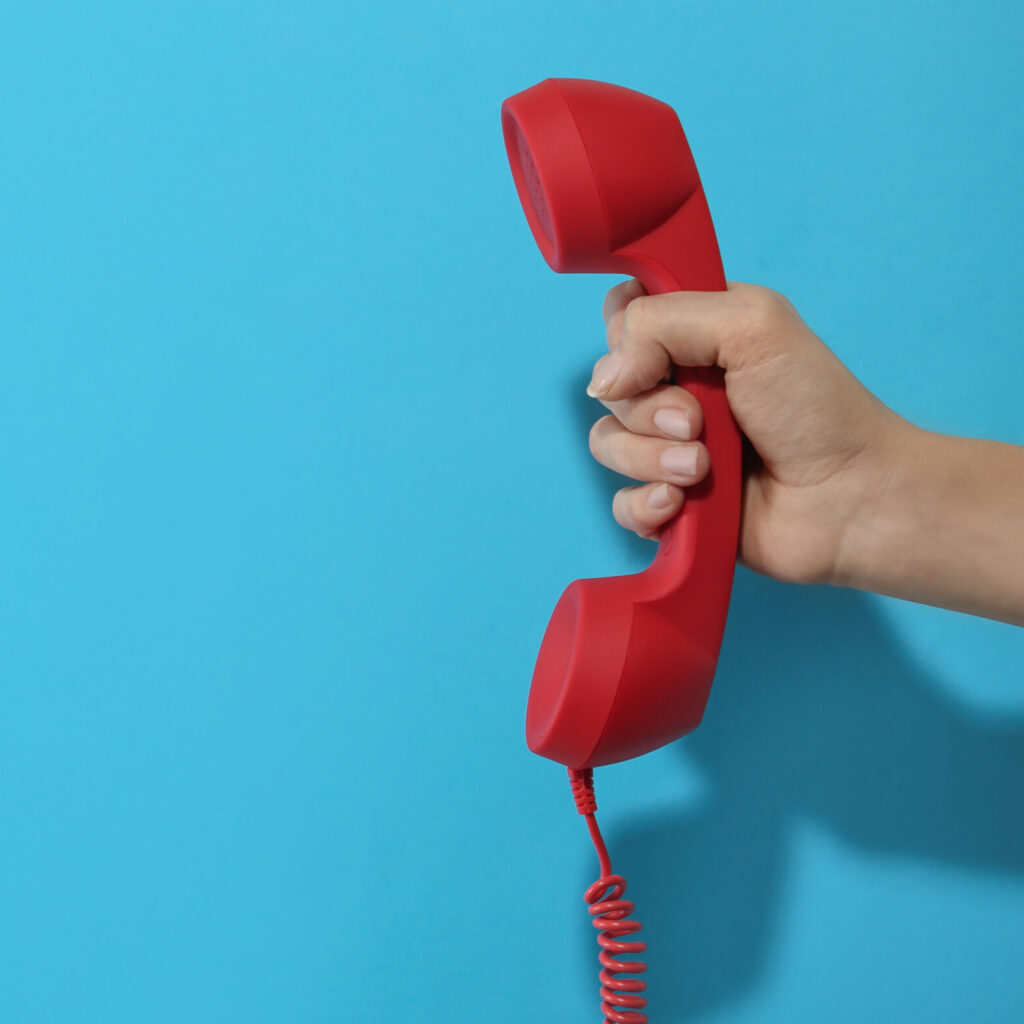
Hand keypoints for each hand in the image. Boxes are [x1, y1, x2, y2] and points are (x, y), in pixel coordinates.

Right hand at [586, 279, 906, 585]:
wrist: (850, 499)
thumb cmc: (816, 407)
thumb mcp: (751, 325)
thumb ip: (662, 322)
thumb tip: (601, 380)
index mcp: (698, 332)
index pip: (622, 316)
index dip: (625, 337)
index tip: (658, 356)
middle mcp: (679, 386)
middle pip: (608, 386)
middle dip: (648, 409)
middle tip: (701, 422)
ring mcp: (672, 447)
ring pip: (608, 444)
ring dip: (651, 459)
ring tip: (703, 469)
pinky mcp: (672, 502)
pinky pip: (621, 503)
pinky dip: (646, 505)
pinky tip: (681, 505)